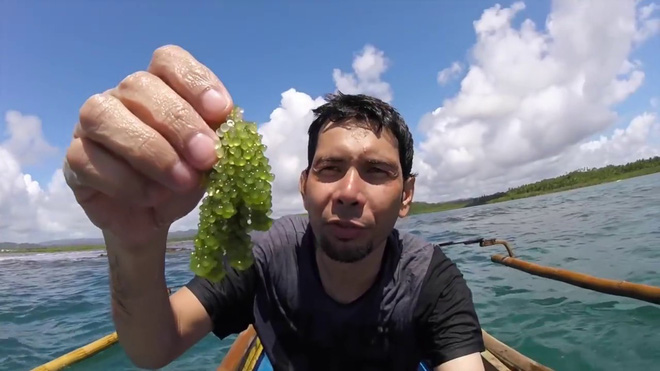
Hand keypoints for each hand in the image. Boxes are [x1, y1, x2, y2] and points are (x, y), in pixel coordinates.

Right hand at [64, 45, 232, 247]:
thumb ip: (214, 140)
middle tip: (206, 157)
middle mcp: (122, 97)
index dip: (194, 81)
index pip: (168, 61)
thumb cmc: (182, 179)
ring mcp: (91, 125)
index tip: (221, 112)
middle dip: (179, 123)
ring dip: (150, 151)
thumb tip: (222, 132)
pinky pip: (87, 159)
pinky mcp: (73, 159)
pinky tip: (153, 196)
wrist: (152, 219)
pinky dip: (126, 181)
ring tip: (182, 180)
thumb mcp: (208, 161)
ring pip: (104, 116)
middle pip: (139, 86)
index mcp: (160, 86)